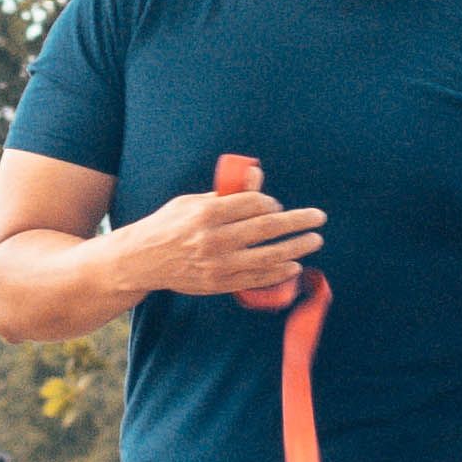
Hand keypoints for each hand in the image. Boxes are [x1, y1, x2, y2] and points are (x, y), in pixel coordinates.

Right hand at [123, 185, 322, 300]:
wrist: (142, 260)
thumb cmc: (169, 225)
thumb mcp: (192, 202)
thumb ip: (227, 194)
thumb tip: (257, 177)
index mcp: (207, 214)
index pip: (253, 204)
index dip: (271, 202)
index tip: (277, 205)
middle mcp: (214, 239)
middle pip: (267, 228)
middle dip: (298, 221)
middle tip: (319, 217)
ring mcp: (219, 264)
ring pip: (268, 256)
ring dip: (297, 247)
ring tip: (314, 240)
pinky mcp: (220, 284)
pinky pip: (257, 278)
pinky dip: (279, 272)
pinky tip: (295, 265)